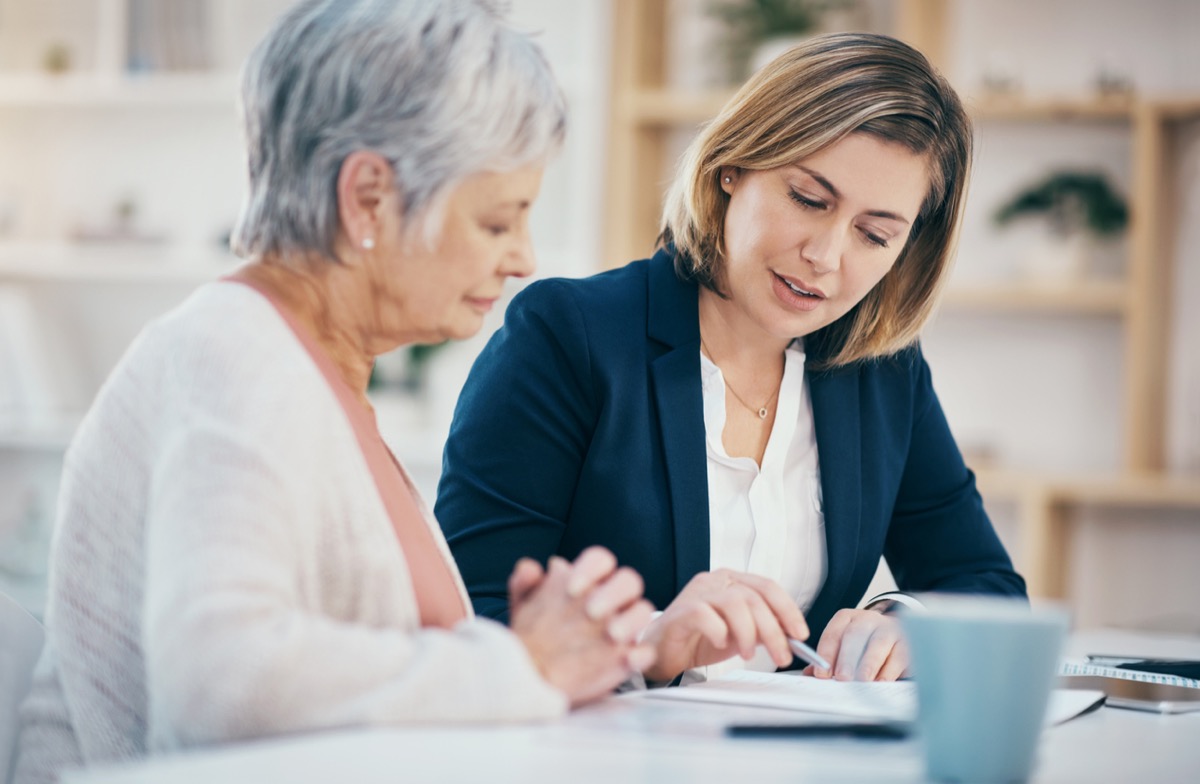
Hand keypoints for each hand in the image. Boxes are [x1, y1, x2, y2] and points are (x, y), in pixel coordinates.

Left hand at [509, 547, 655, 706]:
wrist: (533, 670)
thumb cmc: (534, 630)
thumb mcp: (523, 605)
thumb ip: (524, 582)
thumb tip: (531, 568)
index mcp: (589, 581)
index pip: (601, 560)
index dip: (591, 569)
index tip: (570, 588)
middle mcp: (610, 600)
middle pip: (628, 581)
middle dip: (614, 592)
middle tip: (591, 611)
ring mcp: (621, 628)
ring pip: (642, 611)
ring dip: (631, 620)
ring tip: (611, 635)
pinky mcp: (626, 658)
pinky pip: (645, 652)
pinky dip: (641, 654)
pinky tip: (628, 659)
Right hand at [640, 569, 808, 683]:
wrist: (665, 652)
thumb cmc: (700, 640)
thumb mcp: (741, 634)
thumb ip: (763, 629)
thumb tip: (791, 635)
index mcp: (732, 580)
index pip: (768, 587)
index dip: (788, 610)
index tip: (800, 634)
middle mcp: (715, 580)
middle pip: (754, 598)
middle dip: (773, 630)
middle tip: (781, 655)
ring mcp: (697, 592)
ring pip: (735, 603)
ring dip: (748, 633)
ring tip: (748, 654)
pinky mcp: (682, 609)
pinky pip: (707, 615)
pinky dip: (720, 632)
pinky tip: (721, 644)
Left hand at [805, 608, 908, 680]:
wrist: (897, 635)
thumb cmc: (864, 645)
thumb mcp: (845, 647)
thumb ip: (828, 660)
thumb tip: (809, 675)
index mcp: (847, 618)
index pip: (834, 632)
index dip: (826, 653)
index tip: (821, 673)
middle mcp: (868, 619)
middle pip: (855, 635)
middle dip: (847, 658)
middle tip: (841, 678)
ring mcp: (889, 629)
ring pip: (879, 643)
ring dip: (869, 664)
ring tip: (862, 681)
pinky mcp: (907, 643)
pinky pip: (899, 655)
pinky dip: (889, 671)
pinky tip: (881, 682)